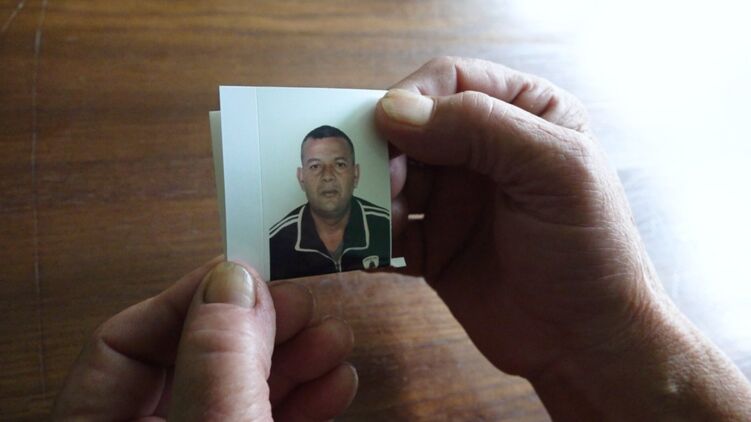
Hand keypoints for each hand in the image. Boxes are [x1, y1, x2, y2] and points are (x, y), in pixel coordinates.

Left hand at [52, 258, 356, 420]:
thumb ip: (218, 359)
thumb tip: (233, 278)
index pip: (123, 342)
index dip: (188, 299)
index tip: (249, 276)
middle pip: (193, 359)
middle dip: (259, 327)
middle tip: (305, 305)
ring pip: (237, 390)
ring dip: (294, 361)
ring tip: (336, 342)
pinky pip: (264, 420)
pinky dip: (302, 401)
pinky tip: (336, 383)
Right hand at [378, 57, 750, 418]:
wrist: (586, 344)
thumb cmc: (590, 251)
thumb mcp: (552, 172)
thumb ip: (480, 128)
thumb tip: (392, 110)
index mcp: (523, 113)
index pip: (450, 81)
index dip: (411, 98)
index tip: (385, 130)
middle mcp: (483, 151)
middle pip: (410, 129)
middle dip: (385, 152)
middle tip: (380, 184)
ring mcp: (455, 199)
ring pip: (392, 178)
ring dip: (375, 196)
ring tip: (382, 222)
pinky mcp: (433, 244)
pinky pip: (388, 228)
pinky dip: (373, 235)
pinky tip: (374, 250)